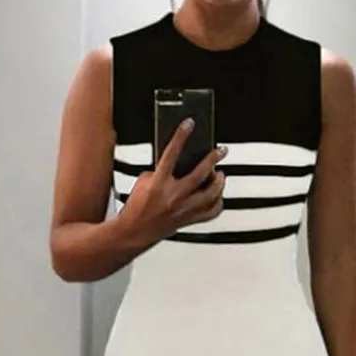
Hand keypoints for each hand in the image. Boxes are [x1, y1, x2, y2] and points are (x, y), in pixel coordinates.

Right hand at [120, 119, 227, 243]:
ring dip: (219, 182)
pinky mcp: (189, 220)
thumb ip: (160, 170)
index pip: (171, 153)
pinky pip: (211, 212)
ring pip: (210, 194)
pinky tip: (218, 195)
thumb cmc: (137, 206)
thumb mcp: (143, 181)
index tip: (189, 124)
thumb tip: (177, 164)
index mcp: (159, 183)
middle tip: (221, 150)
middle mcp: (174, 196)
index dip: (181, 136)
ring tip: (220, 173)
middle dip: (213, 159)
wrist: (135, 231)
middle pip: (200, 174)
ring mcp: (184, 209)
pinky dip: (218, 203)